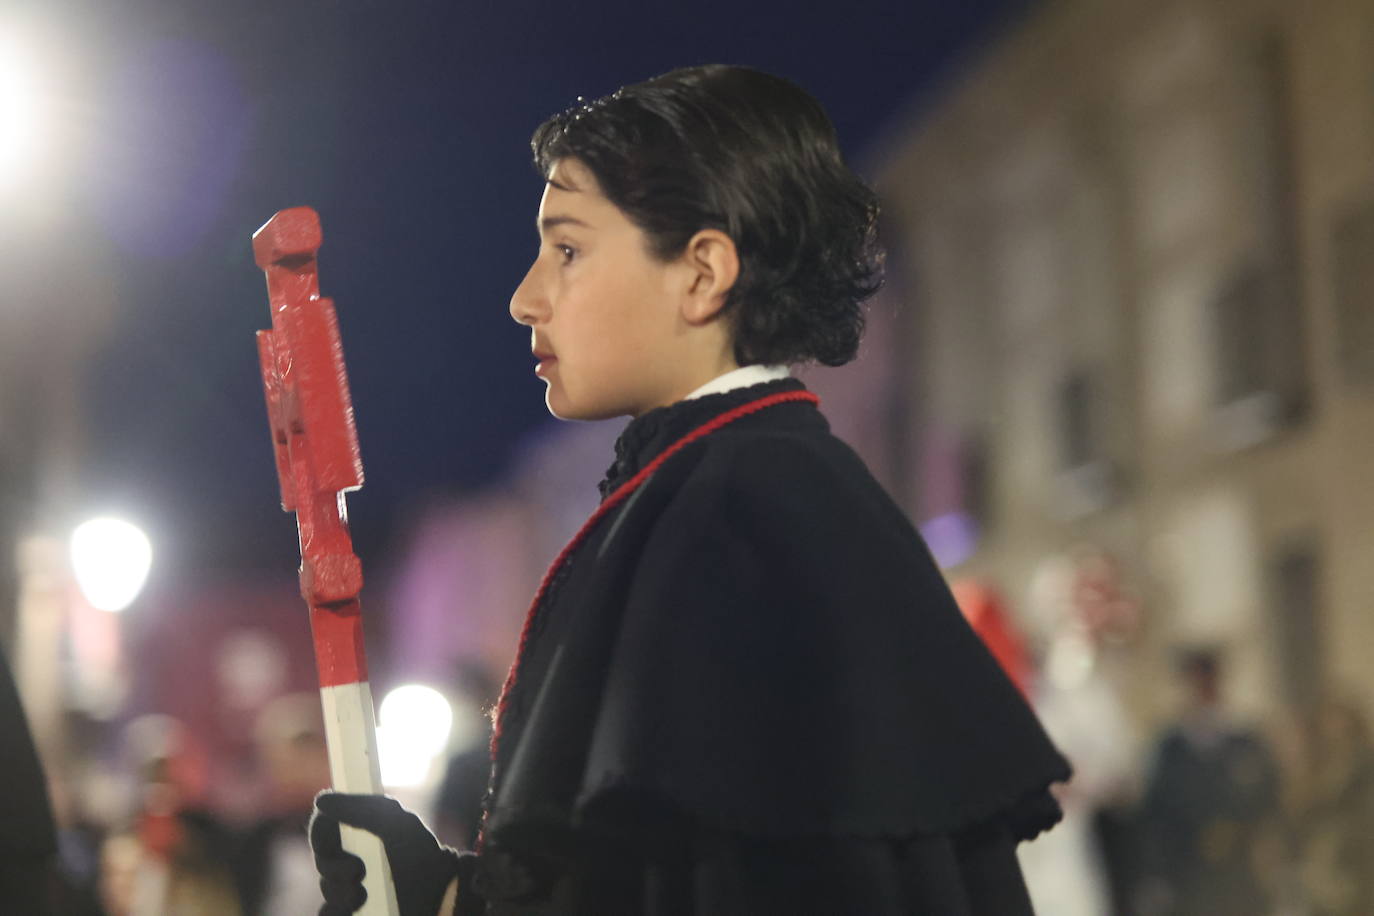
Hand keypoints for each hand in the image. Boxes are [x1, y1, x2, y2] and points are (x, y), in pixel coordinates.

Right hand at [310, 791, 462, 915]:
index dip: (320, 831)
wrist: (439, 895)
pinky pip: (328, 913)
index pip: (324, 826)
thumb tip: (321, 800)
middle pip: (321, 858)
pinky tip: (356, 908)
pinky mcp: (354, 911)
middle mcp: (353, 856)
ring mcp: (352, 885)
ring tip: (364, 894)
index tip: (328, 840)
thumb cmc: (422, 855)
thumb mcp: (397, 824)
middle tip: (359, 871)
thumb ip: (360, 809)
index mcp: (360, 831)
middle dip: (334, 866)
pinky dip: (335, 911)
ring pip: (326, 887)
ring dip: (340, 891)